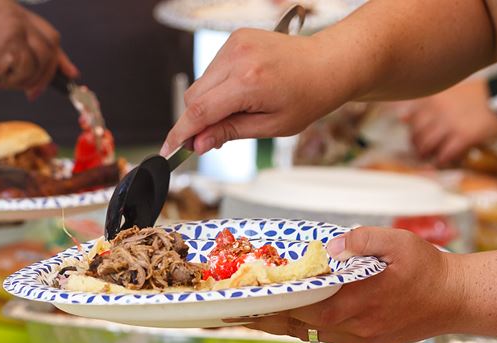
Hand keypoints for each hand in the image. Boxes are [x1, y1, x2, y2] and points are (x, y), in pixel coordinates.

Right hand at [0, 0, 77, 96]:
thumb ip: (21, 51)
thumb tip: (54, 69)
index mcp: (8, 7)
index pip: (45, 31)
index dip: (59, 56)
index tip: (70, 73)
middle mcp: (13, 10)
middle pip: (51, 43)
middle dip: (47, 72)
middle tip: (34, 92)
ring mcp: (13, 22)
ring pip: (41, 60)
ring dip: (25, 80)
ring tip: (0, 80)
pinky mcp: (11, 39)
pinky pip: (28, 70)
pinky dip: (14, 81)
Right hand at [160, 29, 349, 155]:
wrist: (327, 64)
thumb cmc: (308, 96)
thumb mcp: (272, 126)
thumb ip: (230, 133)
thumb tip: (199, 143)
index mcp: (249, 81)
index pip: (199, 111)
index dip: (180, 133)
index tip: (169, 150)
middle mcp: (238, 57)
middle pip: (194, 97)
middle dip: (195, 122)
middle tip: (210, 140)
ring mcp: (235, 44)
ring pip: (201, 84)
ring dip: (208, 104)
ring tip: (237, 112)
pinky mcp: (235, 39)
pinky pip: (212, 70)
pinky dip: (217, 87)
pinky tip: (239, 94)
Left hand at [247, 227, 465, 342]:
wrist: (458, 299)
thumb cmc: (428, 269)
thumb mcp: (397, 242)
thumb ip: (361, 240)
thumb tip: (330, 246)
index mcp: (355, 303)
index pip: (301, 308)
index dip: (270, 307)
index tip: (242, 304)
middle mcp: (352, 327)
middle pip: (297, 326)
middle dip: (265, 318)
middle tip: (234, 312)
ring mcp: (358, 338)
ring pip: (309, 333)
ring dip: (281, 324)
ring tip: (252, 315)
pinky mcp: (364, 342)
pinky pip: (325, 336)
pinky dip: (304, 326)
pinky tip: (289, 316)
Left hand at [400, 78, 496, 165]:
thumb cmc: (480, 95)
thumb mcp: (451, 93)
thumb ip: (428, 105)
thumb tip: (401, 118)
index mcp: (434, 98)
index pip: (410, 119)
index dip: (413, 131)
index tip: (418, 136)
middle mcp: (437, 110)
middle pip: (415, 135)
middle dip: (417, 146)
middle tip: (423, 151)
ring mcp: (449, 124)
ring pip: (426, 147)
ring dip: (427, 156)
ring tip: (432, 157)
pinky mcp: (462, 137)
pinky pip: (443, 155)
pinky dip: (441, 161)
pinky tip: (444, 161)